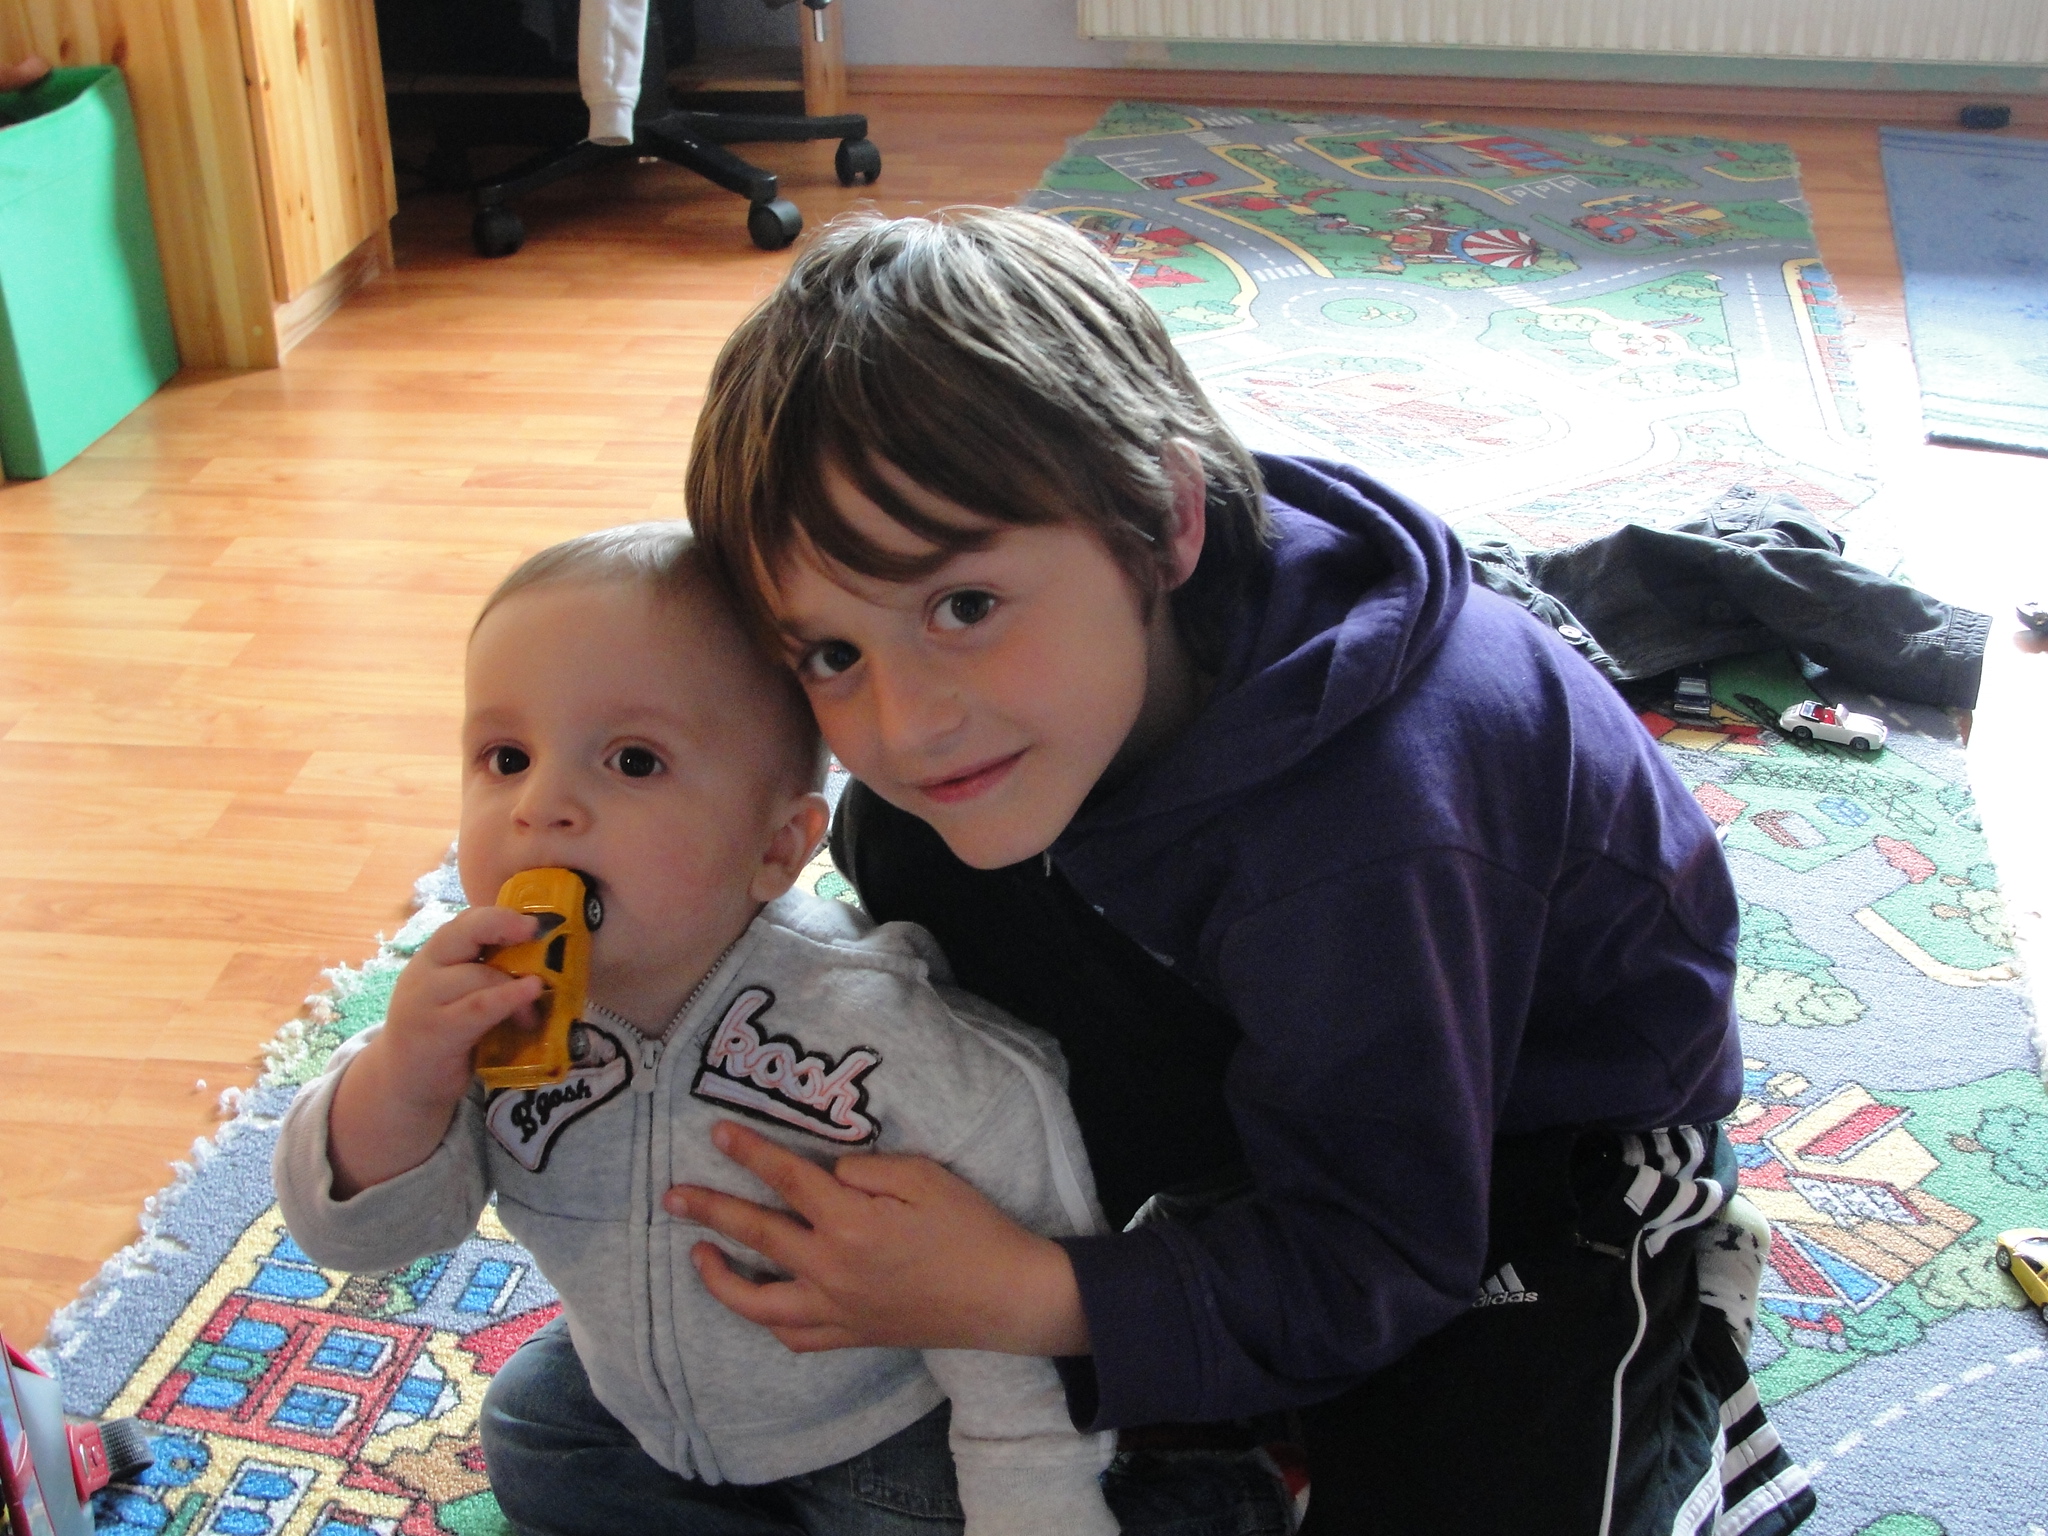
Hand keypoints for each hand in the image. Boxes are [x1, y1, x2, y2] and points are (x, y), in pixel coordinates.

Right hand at [378, 904, 548, 1101]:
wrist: (403, 1083)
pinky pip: (478, 1007)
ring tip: (538, 998)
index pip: (463, 923)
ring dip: (516, 984)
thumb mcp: (457, 996)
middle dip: (502, 925)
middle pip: (463, 934)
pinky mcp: (436, 1031)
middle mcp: (424, 971)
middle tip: (537, 931)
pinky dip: (509, 998)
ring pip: (477, 974)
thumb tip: (541, 960)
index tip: (533, 919)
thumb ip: (484, 974)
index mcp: (433, 957)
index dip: (498, 915)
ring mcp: (425, 1001)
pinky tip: (529, 995)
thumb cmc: (443, 1034)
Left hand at [664, 1121, 1090, 1356]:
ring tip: (698, 1254)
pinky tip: (758, 1300)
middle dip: (709, 1210)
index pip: (787, 1179)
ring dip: (719, 1278)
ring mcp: (837, 1310)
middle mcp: (831, 1270)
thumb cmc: (970, 1228)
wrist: (1004, 1296)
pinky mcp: (852, 1335)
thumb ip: (868, 1169)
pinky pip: (794, 1336)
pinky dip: (768, 1319)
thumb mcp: (925, 1177)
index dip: (750, 1153)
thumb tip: (830, 1174)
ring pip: (758, 1302)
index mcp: (850, 1222)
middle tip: (673, 1195)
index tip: (717, 1134)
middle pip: (756, 1233)